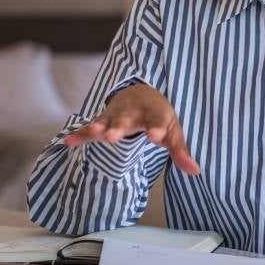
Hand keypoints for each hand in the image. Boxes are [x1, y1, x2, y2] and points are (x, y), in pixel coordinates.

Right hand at [64, 84, 199, 174]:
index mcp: (154, 114)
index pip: (157, 122)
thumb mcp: (173, 131)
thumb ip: (180, 151)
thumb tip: (195, 171)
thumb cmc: (159, 117)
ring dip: (100, 127)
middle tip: (114, 136)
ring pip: (106, 121)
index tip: (155, 136)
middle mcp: (133, 113)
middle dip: (120, 128)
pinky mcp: (102, 121)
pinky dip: (79, 134)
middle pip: (126, 120)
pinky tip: (68, 141)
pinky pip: (89, 128)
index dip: (157, 129)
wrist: (141, 93)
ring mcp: (116, 116)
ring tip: (95, 133)